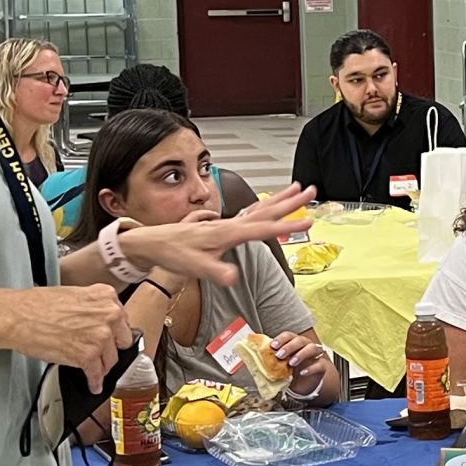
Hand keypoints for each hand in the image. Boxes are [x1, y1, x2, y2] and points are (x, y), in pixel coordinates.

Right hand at [0, 284, 134, 385]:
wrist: (17, 316)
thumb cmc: (36, 305)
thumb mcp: (74, 294)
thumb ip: (93, 307)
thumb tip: (99, 323)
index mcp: (106, 296)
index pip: (122, 320)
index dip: (113, 332)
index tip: (110, 339)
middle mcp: (109, 315)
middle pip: (121, 341)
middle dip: (111, 348)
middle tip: (100, 353)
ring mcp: (101, 336)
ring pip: (111, 360)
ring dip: (101, 366)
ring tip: (93, 369)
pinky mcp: (88, 356)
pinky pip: (97, 375)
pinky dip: (94, 382)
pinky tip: (92, 384)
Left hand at [119, 185, 316, 284]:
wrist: (153, 242)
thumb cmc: (172, 254)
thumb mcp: (193, 267)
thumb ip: (214, 270)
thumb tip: (233, 276)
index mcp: (226, 233)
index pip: (263, 228)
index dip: (286, 226)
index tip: (306, 221)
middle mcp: (229, 224)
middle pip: (266, 210)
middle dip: (290, 201)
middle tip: (311, 190)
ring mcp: (226, 223)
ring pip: (259, 208)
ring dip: (280, 199)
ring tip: (299, 189)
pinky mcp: (222, 226)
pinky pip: (249, 214)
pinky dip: (264, 207)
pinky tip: (270, 206)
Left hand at [270, 330, 329, 386]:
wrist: (306, 381)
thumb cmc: (291, 368)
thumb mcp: (281, 363)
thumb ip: (271, 358)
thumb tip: (255, 354)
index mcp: (294, 342)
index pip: (289, 335)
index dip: (281, 339)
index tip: (273, 346)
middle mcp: (306, 345)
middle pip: (300, 340)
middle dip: (289, 347)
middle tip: (279, 355)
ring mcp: (315, 355)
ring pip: (312, 348)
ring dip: (301, 354)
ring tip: (291, 363)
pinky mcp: (321, 366)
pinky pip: (319, 364)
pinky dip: (311, 368)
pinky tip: (302, 372)